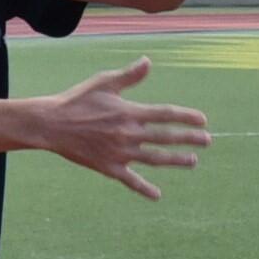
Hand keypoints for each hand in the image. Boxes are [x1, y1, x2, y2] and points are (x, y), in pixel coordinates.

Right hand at [41, 57, 212, 198]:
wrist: (51, 124)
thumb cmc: (76, 100)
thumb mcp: (103, 83)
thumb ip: (129, 76)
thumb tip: (148, 62)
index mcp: (130, 112)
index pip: (166, 115)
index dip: (186, 117)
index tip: (203, 120)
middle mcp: (129, 134)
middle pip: (166, 138)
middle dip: (190, 140)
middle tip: (208, 142)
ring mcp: (120, 153)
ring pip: (155, 159)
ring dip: (176, 161)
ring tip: (193, 162)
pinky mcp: (108, 168)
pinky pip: (130, 181)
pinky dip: (144, 189)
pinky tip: (158, 196)